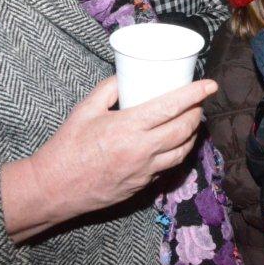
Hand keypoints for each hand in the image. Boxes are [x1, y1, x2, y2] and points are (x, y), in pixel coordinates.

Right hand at [2, 77, 216, 240]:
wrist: (52, 189)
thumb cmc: (66, 146)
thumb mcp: (84, 110)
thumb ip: (108, 89)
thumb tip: (127, 75)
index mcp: (128, 127)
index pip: (172, 107)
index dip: (195, 94)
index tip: (211, 85)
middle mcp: (141, 150)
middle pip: (184, 129)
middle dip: (197, 113)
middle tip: (199, 102)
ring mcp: (144, 170)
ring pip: (182, 150)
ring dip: (192, 134)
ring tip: (192, 121)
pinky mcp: (142, 185)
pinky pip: (168, 167)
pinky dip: (177, 152)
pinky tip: (175, 144)